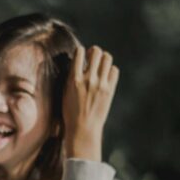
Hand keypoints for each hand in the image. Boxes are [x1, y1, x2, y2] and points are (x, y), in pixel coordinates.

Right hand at [62, 45, 119, 160]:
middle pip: (96, 52)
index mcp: (74, 79)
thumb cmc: (70, 113)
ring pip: (107, 58)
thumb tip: (77, 64)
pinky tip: (105, 76)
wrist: (83, 129)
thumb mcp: (65, 93)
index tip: (81, 54)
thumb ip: (71, 77)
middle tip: (92, 57)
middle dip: (94, 51)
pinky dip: (110, 70)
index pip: (79, 53)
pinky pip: (114, 71)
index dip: (80, 51)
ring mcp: (100, 84)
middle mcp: (88, 79)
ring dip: (103, 58)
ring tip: (100, 64)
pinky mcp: (110, 90)